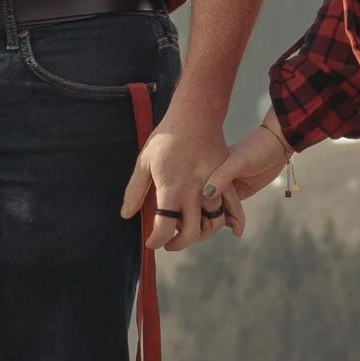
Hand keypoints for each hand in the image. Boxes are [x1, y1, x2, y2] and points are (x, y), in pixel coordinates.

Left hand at [120, 96, 238, 250]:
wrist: (195, 116)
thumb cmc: (166, 138)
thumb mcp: (144, 163)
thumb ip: (135, 191)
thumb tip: (126, 215)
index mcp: (171, 188)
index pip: (164, 227)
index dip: (156, 240)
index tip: (151, 242)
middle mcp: (193, 192)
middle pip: (191, 233)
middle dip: (177, 244)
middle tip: (168, 242)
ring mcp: (213, 187)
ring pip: (213, 224)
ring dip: (201, 235)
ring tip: (188, 232)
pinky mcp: (226, 180)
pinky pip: (232, 207)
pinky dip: (232, 221)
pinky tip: (228, 229)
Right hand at [204, 117, 291, 222]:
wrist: (276, 148)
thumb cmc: (255, 150)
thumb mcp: (237, 162)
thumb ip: (222, 176)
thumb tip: (206, 194)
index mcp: (208, 168)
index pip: (196, 191)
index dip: (195, 205)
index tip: (197, 218)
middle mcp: (213, 179)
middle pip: (203, 202)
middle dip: (207, 217)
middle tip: (214, 228)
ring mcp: (225, 188)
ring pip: (216, 209)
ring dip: (219, 221)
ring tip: (230, 227)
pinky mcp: (237, 194)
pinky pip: (229, 211)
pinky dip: (230, 220)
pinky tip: (235, 228)